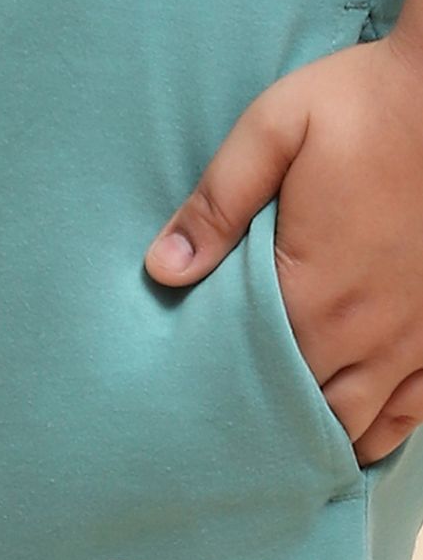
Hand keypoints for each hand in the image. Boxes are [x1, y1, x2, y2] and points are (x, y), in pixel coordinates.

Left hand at [144, 31, 422, 467]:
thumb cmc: (368, 104)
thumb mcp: (276, 131)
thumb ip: (216, 203)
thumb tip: (161, 267)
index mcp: (310, 293)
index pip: (252, 377)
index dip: (224, 405)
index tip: (195, 423)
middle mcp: (364, 332)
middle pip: (304, 411)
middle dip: (267, 431)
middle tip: (230, 451)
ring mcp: (414, 338)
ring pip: (361, 422)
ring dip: (322, 439)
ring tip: (284, 455)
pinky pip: (416, 408)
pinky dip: (384, 431)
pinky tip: (358, 442)